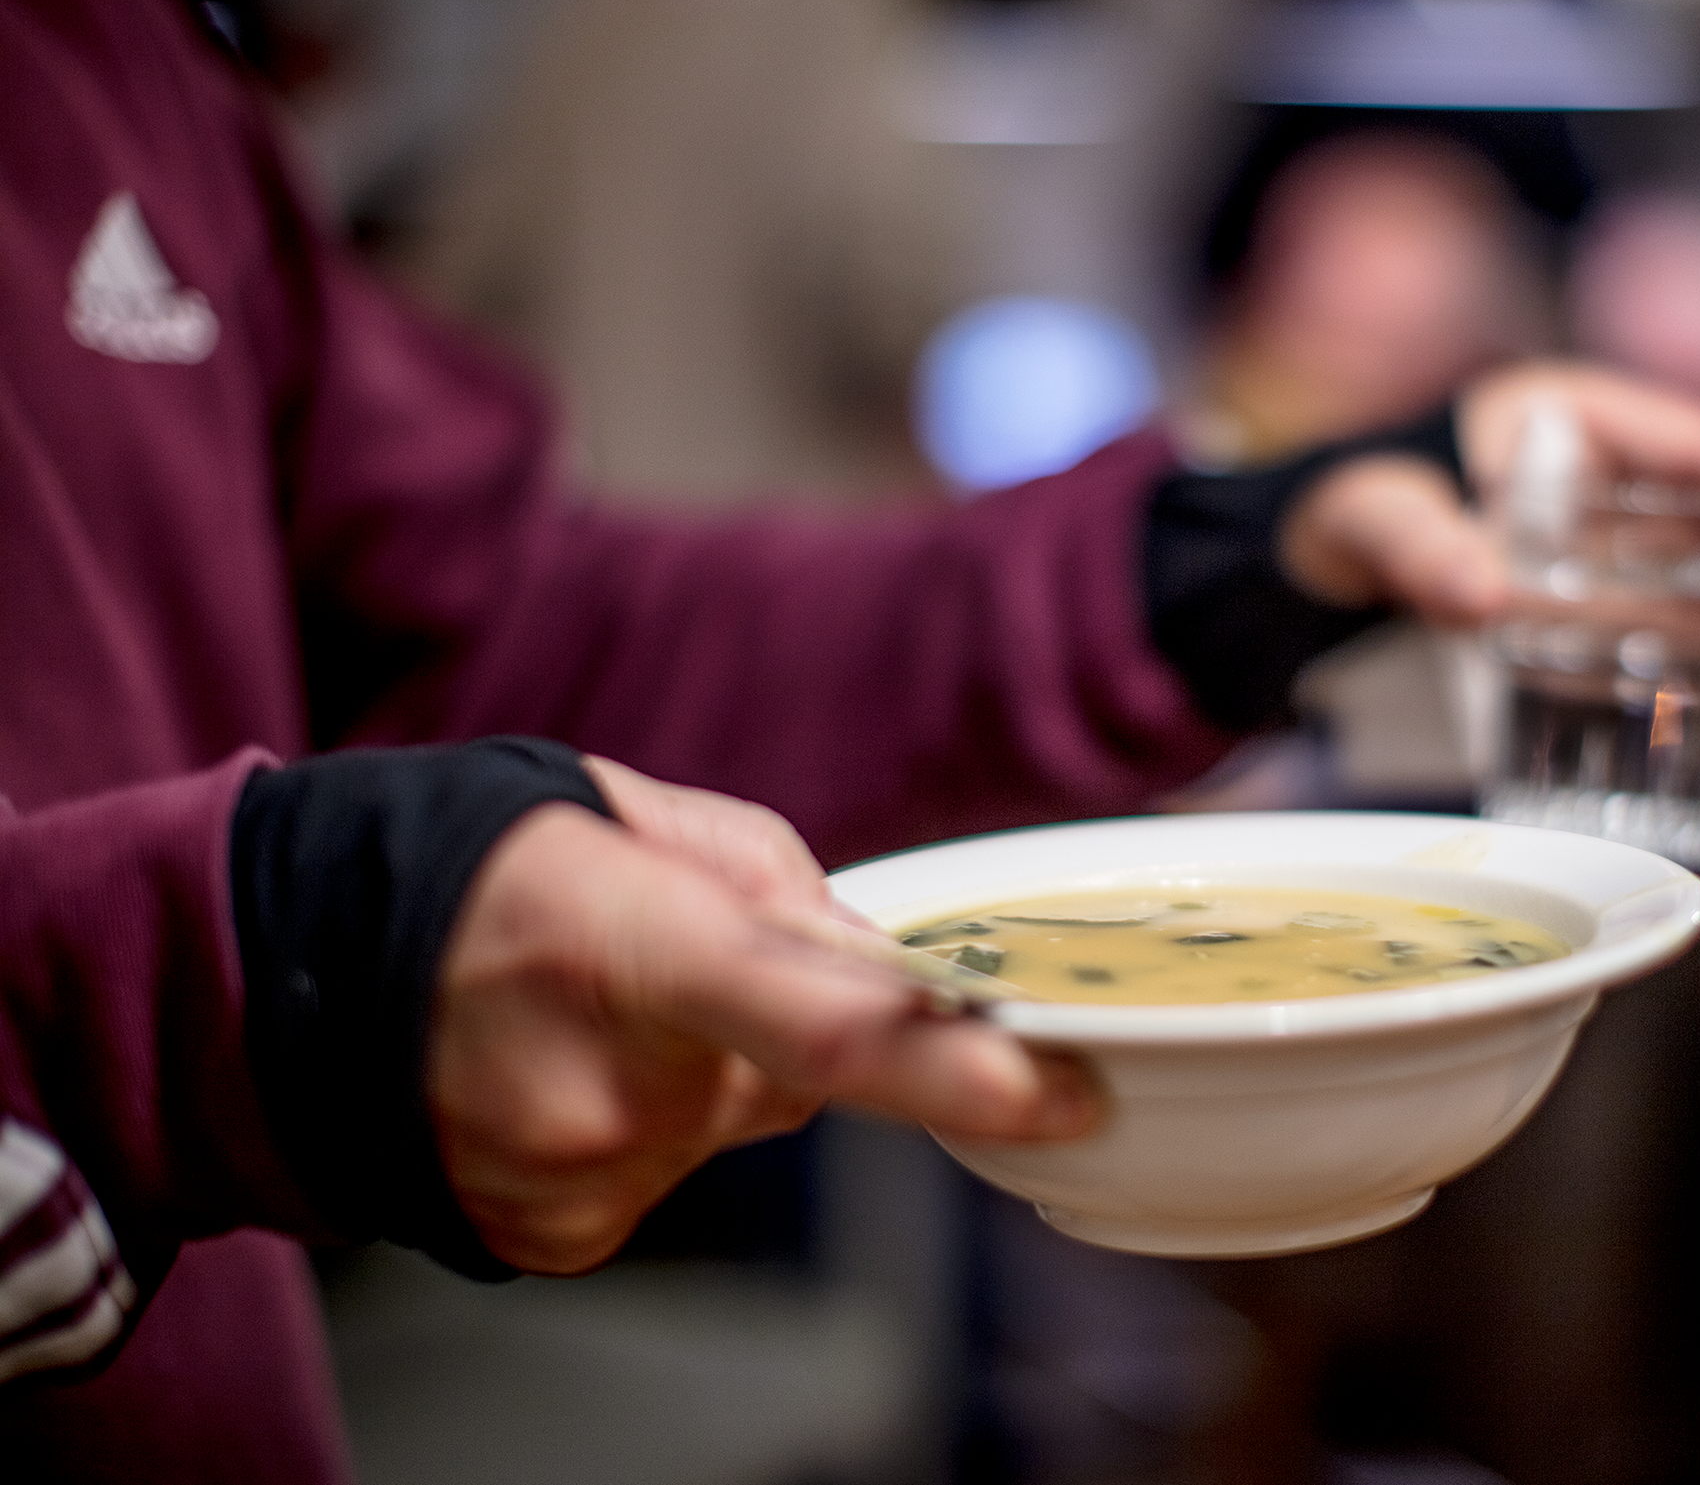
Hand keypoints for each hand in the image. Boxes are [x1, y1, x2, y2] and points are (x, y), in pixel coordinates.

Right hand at [430, 757, 1100, 1273]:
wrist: (288, 970)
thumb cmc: (481, 866)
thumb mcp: (637, 814)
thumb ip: (781, 884)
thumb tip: (887, 963)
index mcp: (632, 945)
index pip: (826, 1027)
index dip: (958, 1068)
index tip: (1063, 1089)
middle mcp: (606, 1086)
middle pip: (786, 1076)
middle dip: (764, 1024)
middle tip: (663, 966)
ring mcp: (576, 1178)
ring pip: (724, 1126)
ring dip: (694, 1073)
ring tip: (582, 1014)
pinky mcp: (553, 1235)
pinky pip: (660, 1175)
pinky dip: (641, 1125)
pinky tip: (560, 1073)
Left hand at [1276, 360, 1699, 707]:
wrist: (1291, 559)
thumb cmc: (1339, 508)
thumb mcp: (1374, 517)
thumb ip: (1418, 547)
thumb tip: (1480, 596)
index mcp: (1568, 419)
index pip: (1697, 442)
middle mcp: (1596, 477)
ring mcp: (1587, 544)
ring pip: (1691, 581)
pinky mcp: (1568, 603)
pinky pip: (1644, 626)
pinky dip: (1686, 662)